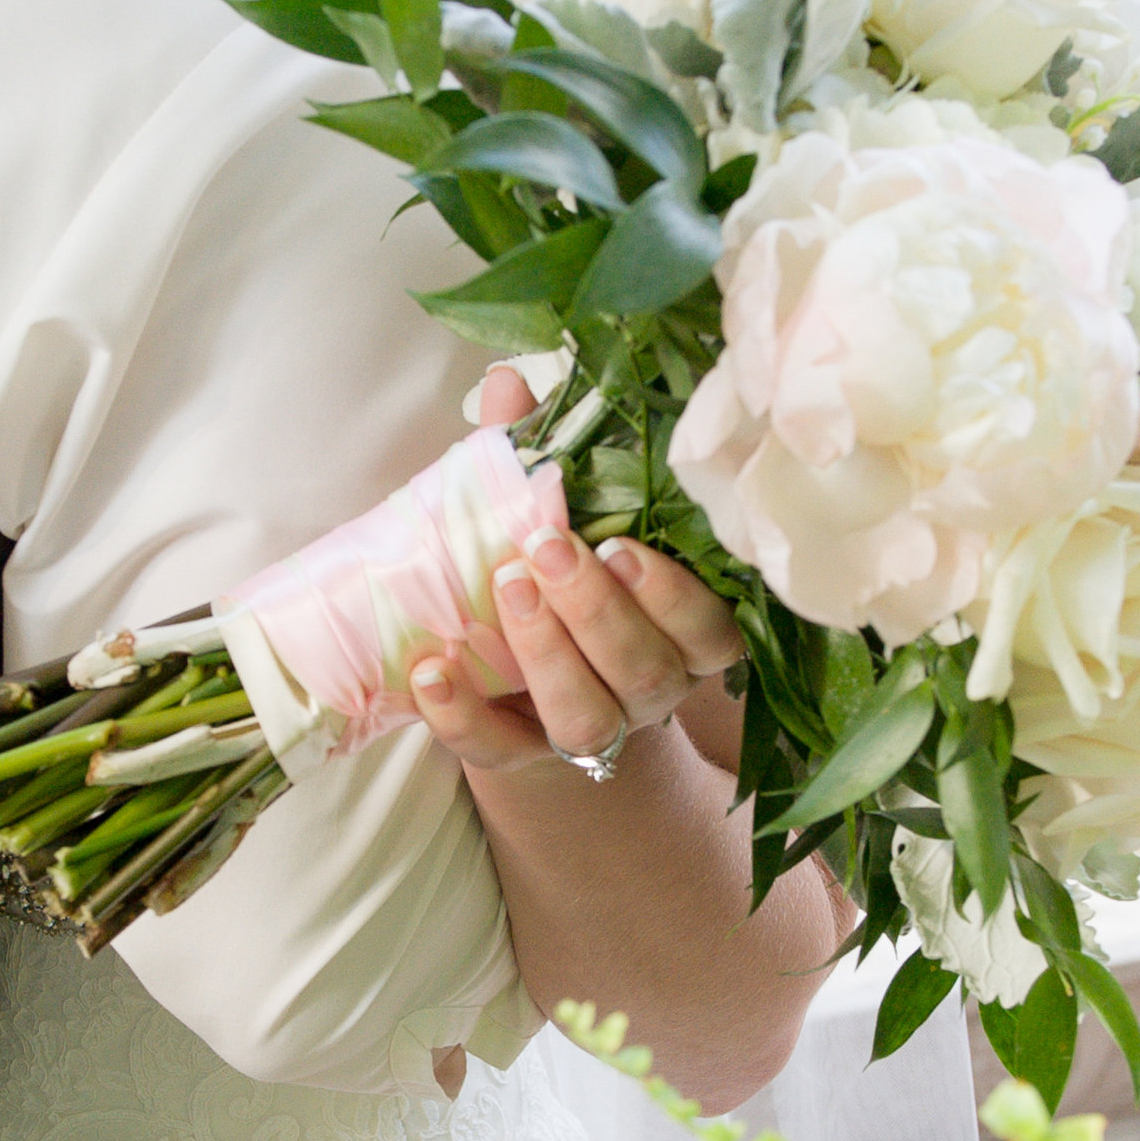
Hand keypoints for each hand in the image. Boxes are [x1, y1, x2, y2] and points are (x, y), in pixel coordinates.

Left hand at [407, 374, 740, 782]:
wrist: (522, 682)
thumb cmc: (559, 575)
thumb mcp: (560, 517)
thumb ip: (542, 457)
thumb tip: (509, 383)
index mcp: (681, 633)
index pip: (710, 631)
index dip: (674, 597)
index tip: (622, 546)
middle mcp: (649, 689)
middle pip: (646, 671)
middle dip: (597, 612)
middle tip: (547, 550)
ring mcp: (591, 731)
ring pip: (586, 719)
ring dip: (546, 655)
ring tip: (505, 589)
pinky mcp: (521, 757)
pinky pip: (497, 752)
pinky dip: (460, 717)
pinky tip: (430, 671)